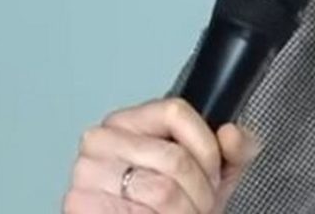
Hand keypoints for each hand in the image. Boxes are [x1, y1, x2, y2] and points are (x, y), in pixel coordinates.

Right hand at [63, 98, 258, 212]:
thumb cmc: (174, 203)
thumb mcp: (212, 171)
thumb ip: (234, 149)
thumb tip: (231, 134)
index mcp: (130, 120)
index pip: (176, 111)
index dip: (206, 146)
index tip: (213, 169)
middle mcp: (102, 139)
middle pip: (174, 157)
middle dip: (201, 189)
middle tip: (202, 204)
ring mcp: (87, 172)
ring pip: (162, 191)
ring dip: (187, 211)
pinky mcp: (80, 204)